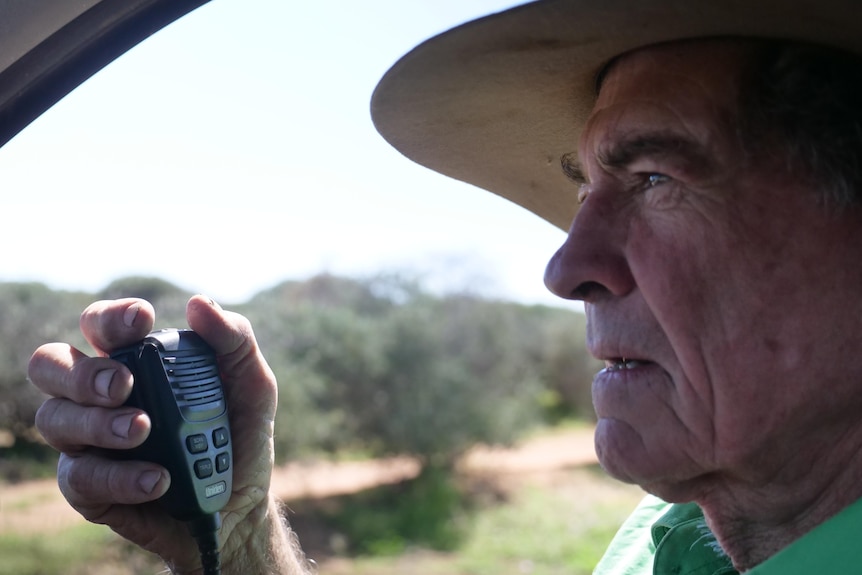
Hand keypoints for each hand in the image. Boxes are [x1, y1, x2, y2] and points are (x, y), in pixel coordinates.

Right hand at [28, 296, 296, 572]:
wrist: (242, 504)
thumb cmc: (239, 435)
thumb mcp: (252, 385)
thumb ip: (234, 340)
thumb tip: (200, 303)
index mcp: (135, 361)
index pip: (100, 325)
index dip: (111, 317)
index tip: (142, 321)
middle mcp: (100, 395)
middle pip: (50, 364)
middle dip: (83, 371)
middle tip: (125, 385)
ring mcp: (88, 441)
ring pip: (55, 418)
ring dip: (99, 423)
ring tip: (144, 431)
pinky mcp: (90, 489)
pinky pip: (80, 478)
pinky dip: (120, 477)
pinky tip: (157, 479)